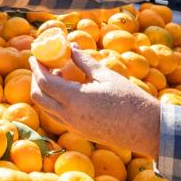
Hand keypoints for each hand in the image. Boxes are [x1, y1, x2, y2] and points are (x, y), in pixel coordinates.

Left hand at [32, 46, 161, 157]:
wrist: (145, 129)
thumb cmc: (129, 99)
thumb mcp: (105, 76)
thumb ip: (84, 62)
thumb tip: (70, 47)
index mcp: (74, 99)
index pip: (44, 82)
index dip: (36, 67)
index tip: (35, 55)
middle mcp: (68, 116)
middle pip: (38, 96)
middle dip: (35, 79)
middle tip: (42, 64)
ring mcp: (73, 126)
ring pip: (46, 108)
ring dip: (44, 91)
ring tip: (58, 75)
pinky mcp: (79, 132)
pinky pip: (57, 116)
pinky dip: (54, 102)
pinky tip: (68, 90)